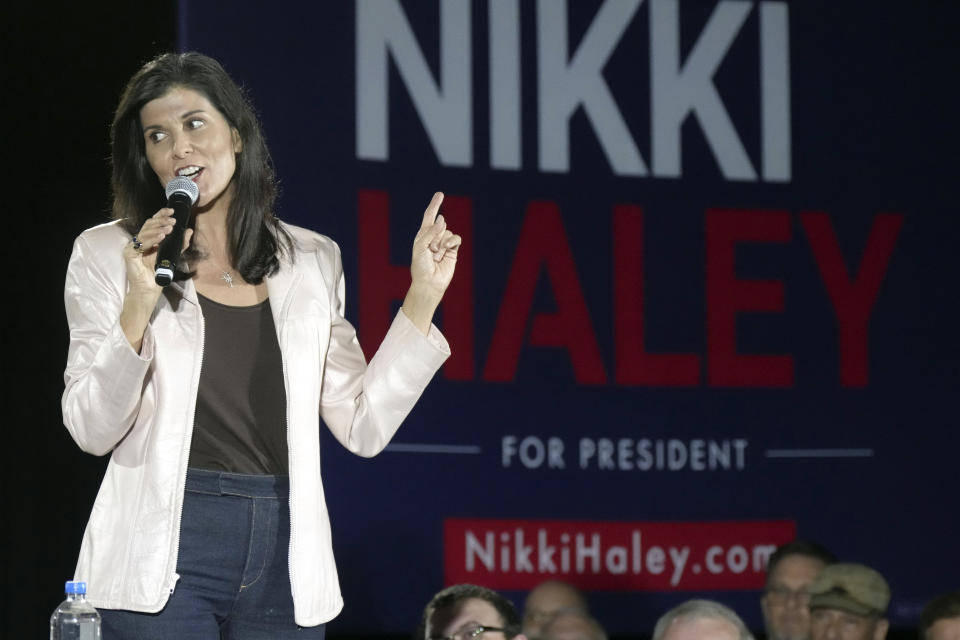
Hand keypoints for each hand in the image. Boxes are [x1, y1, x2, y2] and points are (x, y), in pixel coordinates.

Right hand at [119, 208, 192, 351]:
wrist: (150, 289)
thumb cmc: (159, 272)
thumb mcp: (172, 255)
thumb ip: (180, 243)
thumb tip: (189, 230)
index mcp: (147, 239)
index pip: (153, 223)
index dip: (161, 215)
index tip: (172, 210)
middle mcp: (138, 241)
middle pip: (148, 225)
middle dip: (161, 221)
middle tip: (173, 220)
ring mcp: (132, 247)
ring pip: (144, 232)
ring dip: (158, 229)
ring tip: (169, 228)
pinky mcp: (129, 254)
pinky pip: (140, 244)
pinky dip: (151, 239)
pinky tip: (161, 237)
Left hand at [409, 192, 460, 295]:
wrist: (429, 282)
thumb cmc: (420, 266)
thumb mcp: (420, 246)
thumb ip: (431, 232)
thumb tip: (443, 219)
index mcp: (423, 235)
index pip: (429, 216)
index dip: (435, 205)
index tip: (440, 194)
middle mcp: (434, 238)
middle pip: (439, 225)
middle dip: (435, 236)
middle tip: (430, 251)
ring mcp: (444, 244)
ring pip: (448, 232)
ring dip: (442, 243)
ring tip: (436, 255)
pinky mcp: (453, 250)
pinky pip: (456, 238)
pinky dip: (452, 242)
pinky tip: (446, 250)